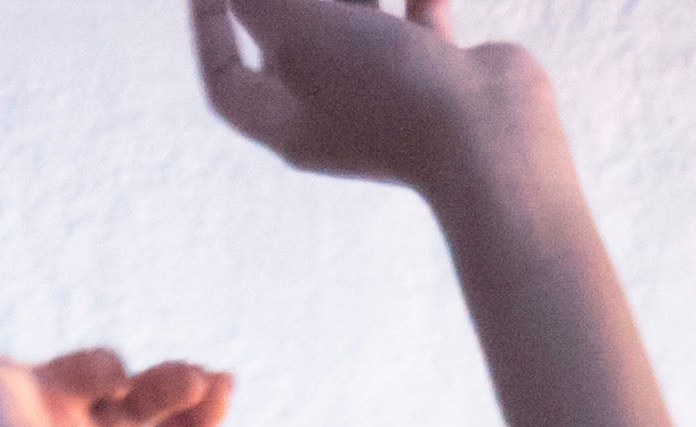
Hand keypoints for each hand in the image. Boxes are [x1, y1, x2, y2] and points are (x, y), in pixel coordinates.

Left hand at [188, 0, 548, 195]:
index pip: (227, 79)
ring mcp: (387, 95)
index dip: (207, 26)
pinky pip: (416, 19)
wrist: (488, 138)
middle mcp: (332, 113)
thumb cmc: (385, 92)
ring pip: (355, 21)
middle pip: (290, 39)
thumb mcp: (299, 32)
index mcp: (288, 122)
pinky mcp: (436, 74)